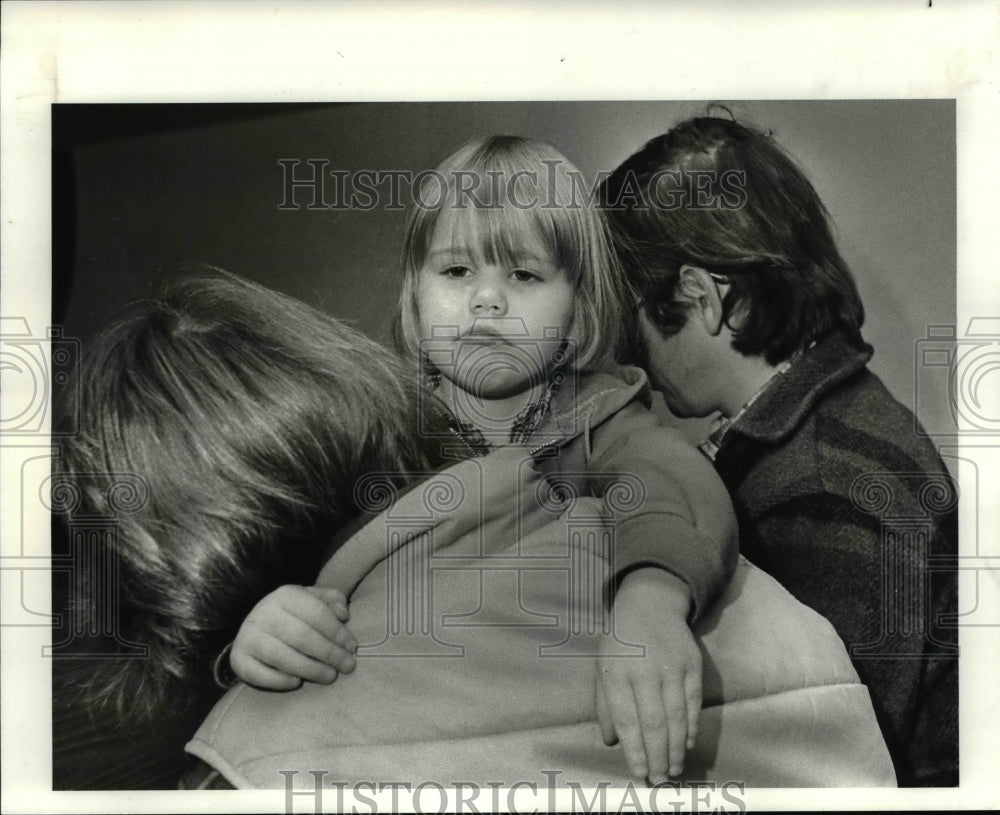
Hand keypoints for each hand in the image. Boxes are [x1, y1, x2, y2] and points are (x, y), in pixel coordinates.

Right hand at [230, 585, 357, 689]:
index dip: (338, 632)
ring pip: (283, 657)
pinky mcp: (238, 659)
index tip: (353, 647)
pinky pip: (259, 674)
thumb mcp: (312, 599)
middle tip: (348, 666)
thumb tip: (343, 615)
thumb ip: (332, 600)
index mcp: (285, 595)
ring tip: (330, 676)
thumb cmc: (294, 614)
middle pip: (302, 637)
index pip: (317, 613)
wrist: (256, 627)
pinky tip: (297, 682)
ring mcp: (248, 636)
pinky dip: (279, 680)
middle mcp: (264, 613)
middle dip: (330, 653)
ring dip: (311, 669)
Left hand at [596, 568, 701, 783]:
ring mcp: (672, 667)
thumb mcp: (603, 667)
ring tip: (673, 770)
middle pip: (655, 723)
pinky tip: (687, 745)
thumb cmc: (621, 642)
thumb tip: (611, 742)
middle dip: (658, 757)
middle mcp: (645, 670)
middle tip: (659, 780)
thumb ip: (606, 705)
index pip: (627, 719)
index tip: (639, 774)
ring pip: (677, 716)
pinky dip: (691, 727)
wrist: (649, 603)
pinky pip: (693, 702)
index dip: (634, 750)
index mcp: (616, 671)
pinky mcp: (693, 664)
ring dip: (676, 748)